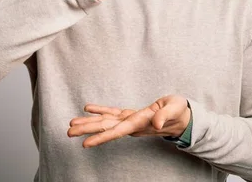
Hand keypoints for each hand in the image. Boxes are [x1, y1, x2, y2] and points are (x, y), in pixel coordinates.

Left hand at [67, 95, 190, 147]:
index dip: (101, 137)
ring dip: (88, 122)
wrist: (183, 117)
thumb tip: (155, 123)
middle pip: (106, 128)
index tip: (85, 144)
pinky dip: (100, 110)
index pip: (117, 131)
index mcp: (140, 122)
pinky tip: (88, 108)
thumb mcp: (175, 108)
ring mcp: (130, 120)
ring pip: (106, 121)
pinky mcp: (131, 114)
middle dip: (87, 130)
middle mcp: (132, 123)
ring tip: (72, 124)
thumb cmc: (179, 111)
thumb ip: (165, 116)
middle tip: (68, 132)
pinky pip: (112, 112)